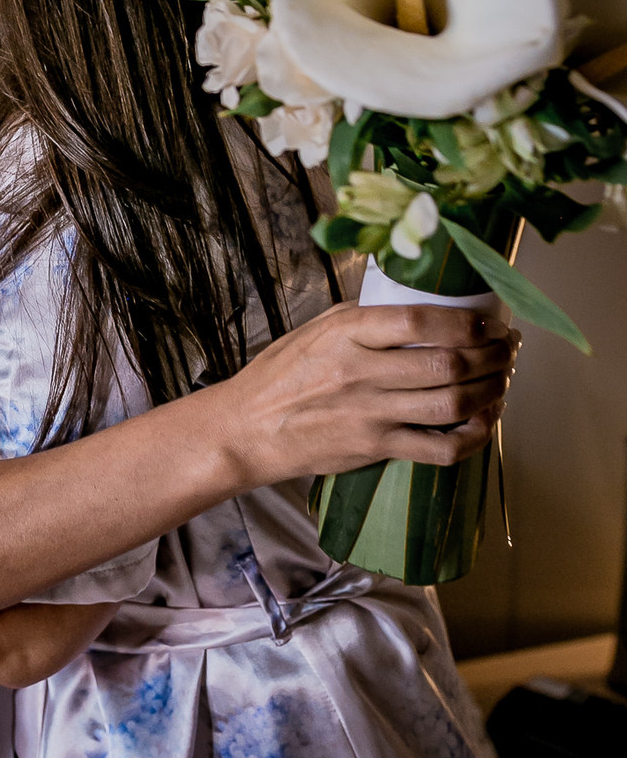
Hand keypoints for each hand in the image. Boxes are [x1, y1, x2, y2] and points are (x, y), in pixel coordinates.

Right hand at [222, 302, 519, 488]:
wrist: (249, 428)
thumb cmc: (282, 373)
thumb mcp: (318, 329)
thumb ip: (367, 320)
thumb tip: (420, 308)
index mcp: (347, 333)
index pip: (420, 321)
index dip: (466, 321)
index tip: (488, 319)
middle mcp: (362, 372)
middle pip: (448, 363)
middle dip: (492, 354)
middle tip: (508, 347)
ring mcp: (372, 414)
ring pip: (452, 404)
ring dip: (491, 391)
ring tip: (503, 378)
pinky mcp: (376, 449)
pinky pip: (439, 448)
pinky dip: (474, 437)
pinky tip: (485, 422)